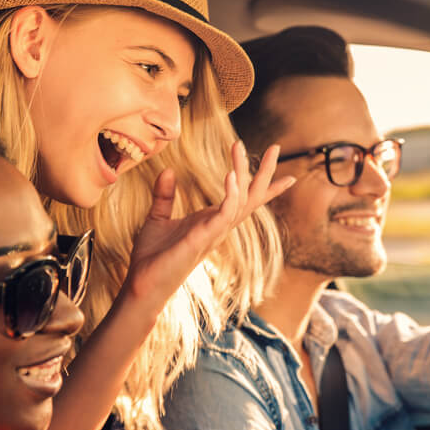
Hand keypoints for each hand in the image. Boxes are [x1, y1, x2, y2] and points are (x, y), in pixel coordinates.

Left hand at [122, 141, 294, 309]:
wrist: (142, 283)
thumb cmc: (152, 257)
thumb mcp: (157, 218)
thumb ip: (165, 195)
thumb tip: (169, 170)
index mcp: (211, 221)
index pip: (244, 200)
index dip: (265, 187)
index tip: (287, 174)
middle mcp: (218, 227)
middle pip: (251, 197)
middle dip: (265, 173)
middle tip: (275, 147)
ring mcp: (215, 233)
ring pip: (241, 200)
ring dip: (242, 172)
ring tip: (237, 145)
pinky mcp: (205, 238)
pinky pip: (225, 213)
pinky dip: (230, 194)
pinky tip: (230, 175)